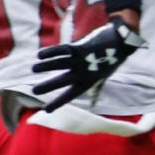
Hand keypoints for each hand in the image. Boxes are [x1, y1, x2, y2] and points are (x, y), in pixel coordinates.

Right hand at [32, 16, 146, 111]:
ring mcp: (83, 60)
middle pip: (64, 81)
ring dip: (47, 66)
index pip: (71, 95)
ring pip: (62, 64)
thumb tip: (93, 104)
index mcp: (88, 82)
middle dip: (49, 86)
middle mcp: (84, 73)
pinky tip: (40, 54)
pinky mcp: (82, 47)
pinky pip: (64, 50)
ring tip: (34, 69)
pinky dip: (52, 52)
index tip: (46, 111)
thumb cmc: (110, 62)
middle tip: (34, 91)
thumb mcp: (102, 78)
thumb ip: (96, 90)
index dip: (58, 103)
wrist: (121, 42)